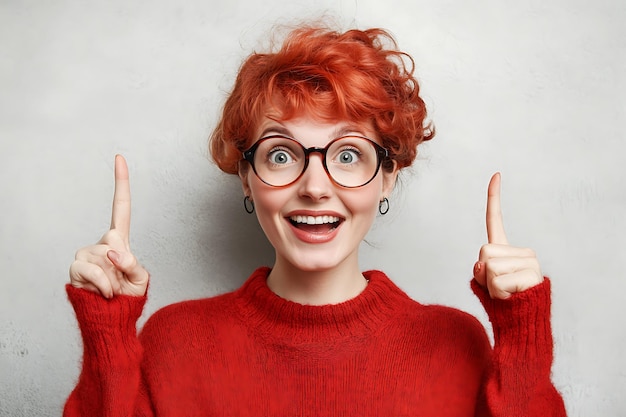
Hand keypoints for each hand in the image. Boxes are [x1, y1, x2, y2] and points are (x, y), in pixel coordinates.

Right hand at [69, 155, 148, 297]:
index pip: (121, 208)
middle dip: (123, 264)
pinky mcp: (76, 268)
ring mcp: (86, 254)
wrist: (112, 319)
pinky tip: (104, 293)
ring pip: (103, 257)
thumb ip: (132, 264)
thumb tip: (114, 252)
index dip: (120, 183)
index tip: (119, 157)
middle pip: (114, 240)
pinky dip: (103, 284)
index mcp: (120, 241)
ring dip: (114, 278)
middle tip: (122, 281)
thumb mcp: (140, 280)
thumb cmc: (128, 297)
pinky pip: (92, 271)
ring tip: (113, 288)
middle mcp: (101, 243)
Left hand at [473, 173, 542, 298]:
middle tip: (498, 287)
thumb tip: (482, 264)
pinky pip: (499, 281)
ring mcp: (530, 262)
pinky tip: (512, 297)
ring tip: (506, 294)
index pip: (495, 220)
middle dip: (484, 274)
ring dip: (491, 287)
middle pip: (484, 252)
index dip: (494, 197)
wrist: (522, 325)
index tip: (496, 174)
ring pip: (491, 268)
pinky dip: (499, 294)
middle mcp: (522, 251)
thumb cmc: (502, 304)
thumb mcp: (484, 285)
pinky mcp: (533, 275)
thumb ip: (479, 271)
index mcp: (506, 249)